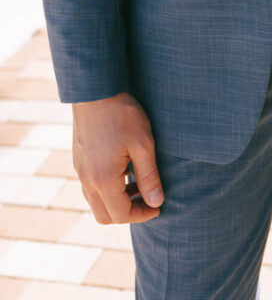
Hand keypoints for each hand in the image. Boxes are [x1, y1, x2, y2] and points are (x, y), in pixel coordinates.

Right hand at [72, 92, 163, 223]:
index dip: (142, 215)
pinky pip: (90, 187)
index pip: (121, 215)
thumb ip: (149, 176)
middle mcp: (87, 180)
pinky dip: (107, 189)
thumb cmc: (122, 115)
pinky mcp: (79, 160)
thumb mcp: (143, 144)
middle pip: (105, 216)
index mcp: (103, 180)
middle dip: (128, 213)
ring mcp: (80, 170)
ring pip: (96, 202)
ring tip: (138, 183)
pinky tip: (123, 170)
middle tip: (148, 199)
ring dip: (116, 201)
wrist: (96, 90)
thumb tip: (157, 202)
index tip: (158, 206)